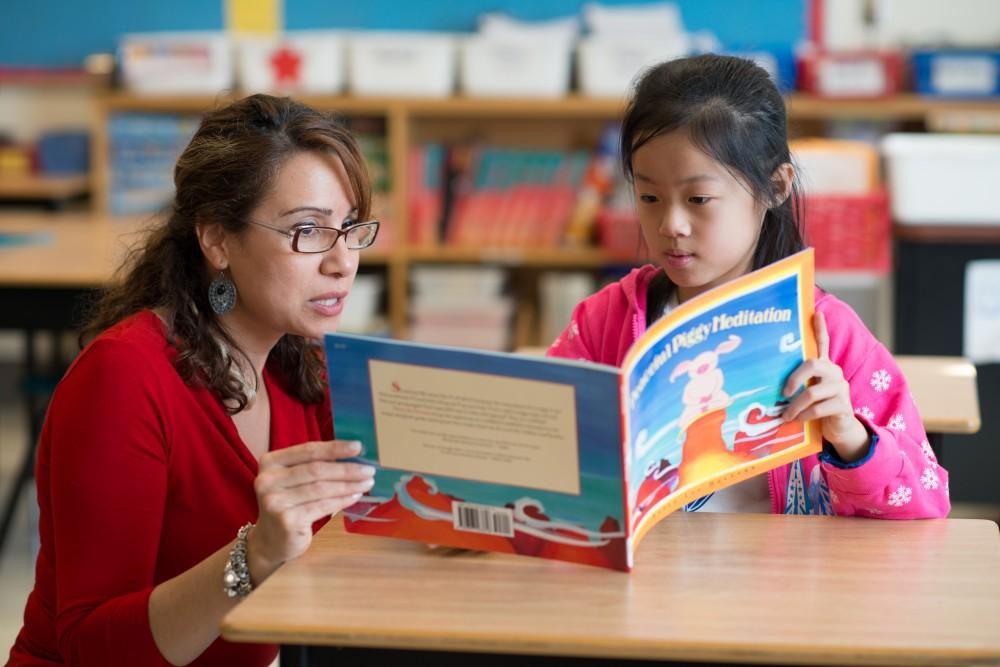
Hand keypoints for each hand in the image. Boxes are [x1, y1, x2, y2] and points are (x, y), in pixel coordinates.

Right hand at [247, 440, 374, 581]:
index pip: (308, 450)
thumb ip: (315, 465)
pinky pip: (322, 506)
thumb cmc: (290, 504)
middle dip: (346, 469)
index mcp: (270, 462)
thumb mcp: (294, 480)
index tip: (358, 447)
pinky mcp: (286, 520)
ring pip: (321, 488)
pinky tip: (355, 496)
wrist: (272, 540)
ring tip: (367, 483)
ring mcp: (275, 501)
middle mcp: (267, 480)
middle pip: (316, 469)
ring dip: (348, 485)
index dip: (335, 448)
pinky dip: (342, 500)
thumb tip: (354, 455)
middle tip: (369, 469)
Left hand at [781, 312, 869, 461]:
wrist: (838, 428)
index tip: (815, 313)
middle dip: (793, 379)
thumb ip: (796, 383)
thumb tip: (767, 380)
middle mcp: (834, 372)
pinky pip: (818, 409)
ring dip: (794, 406)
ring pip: (811, 393)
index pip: (823, 343)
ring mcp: (841, 387)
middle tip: (783, 393)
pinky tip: (798, 420)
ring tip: (785, 416)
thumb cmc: (817, 406)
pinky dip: (804, 416)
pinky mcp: (844, 404)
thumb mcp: (807, 391)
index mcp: (824, 366)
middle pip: (812, 364)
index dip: (820, 328)